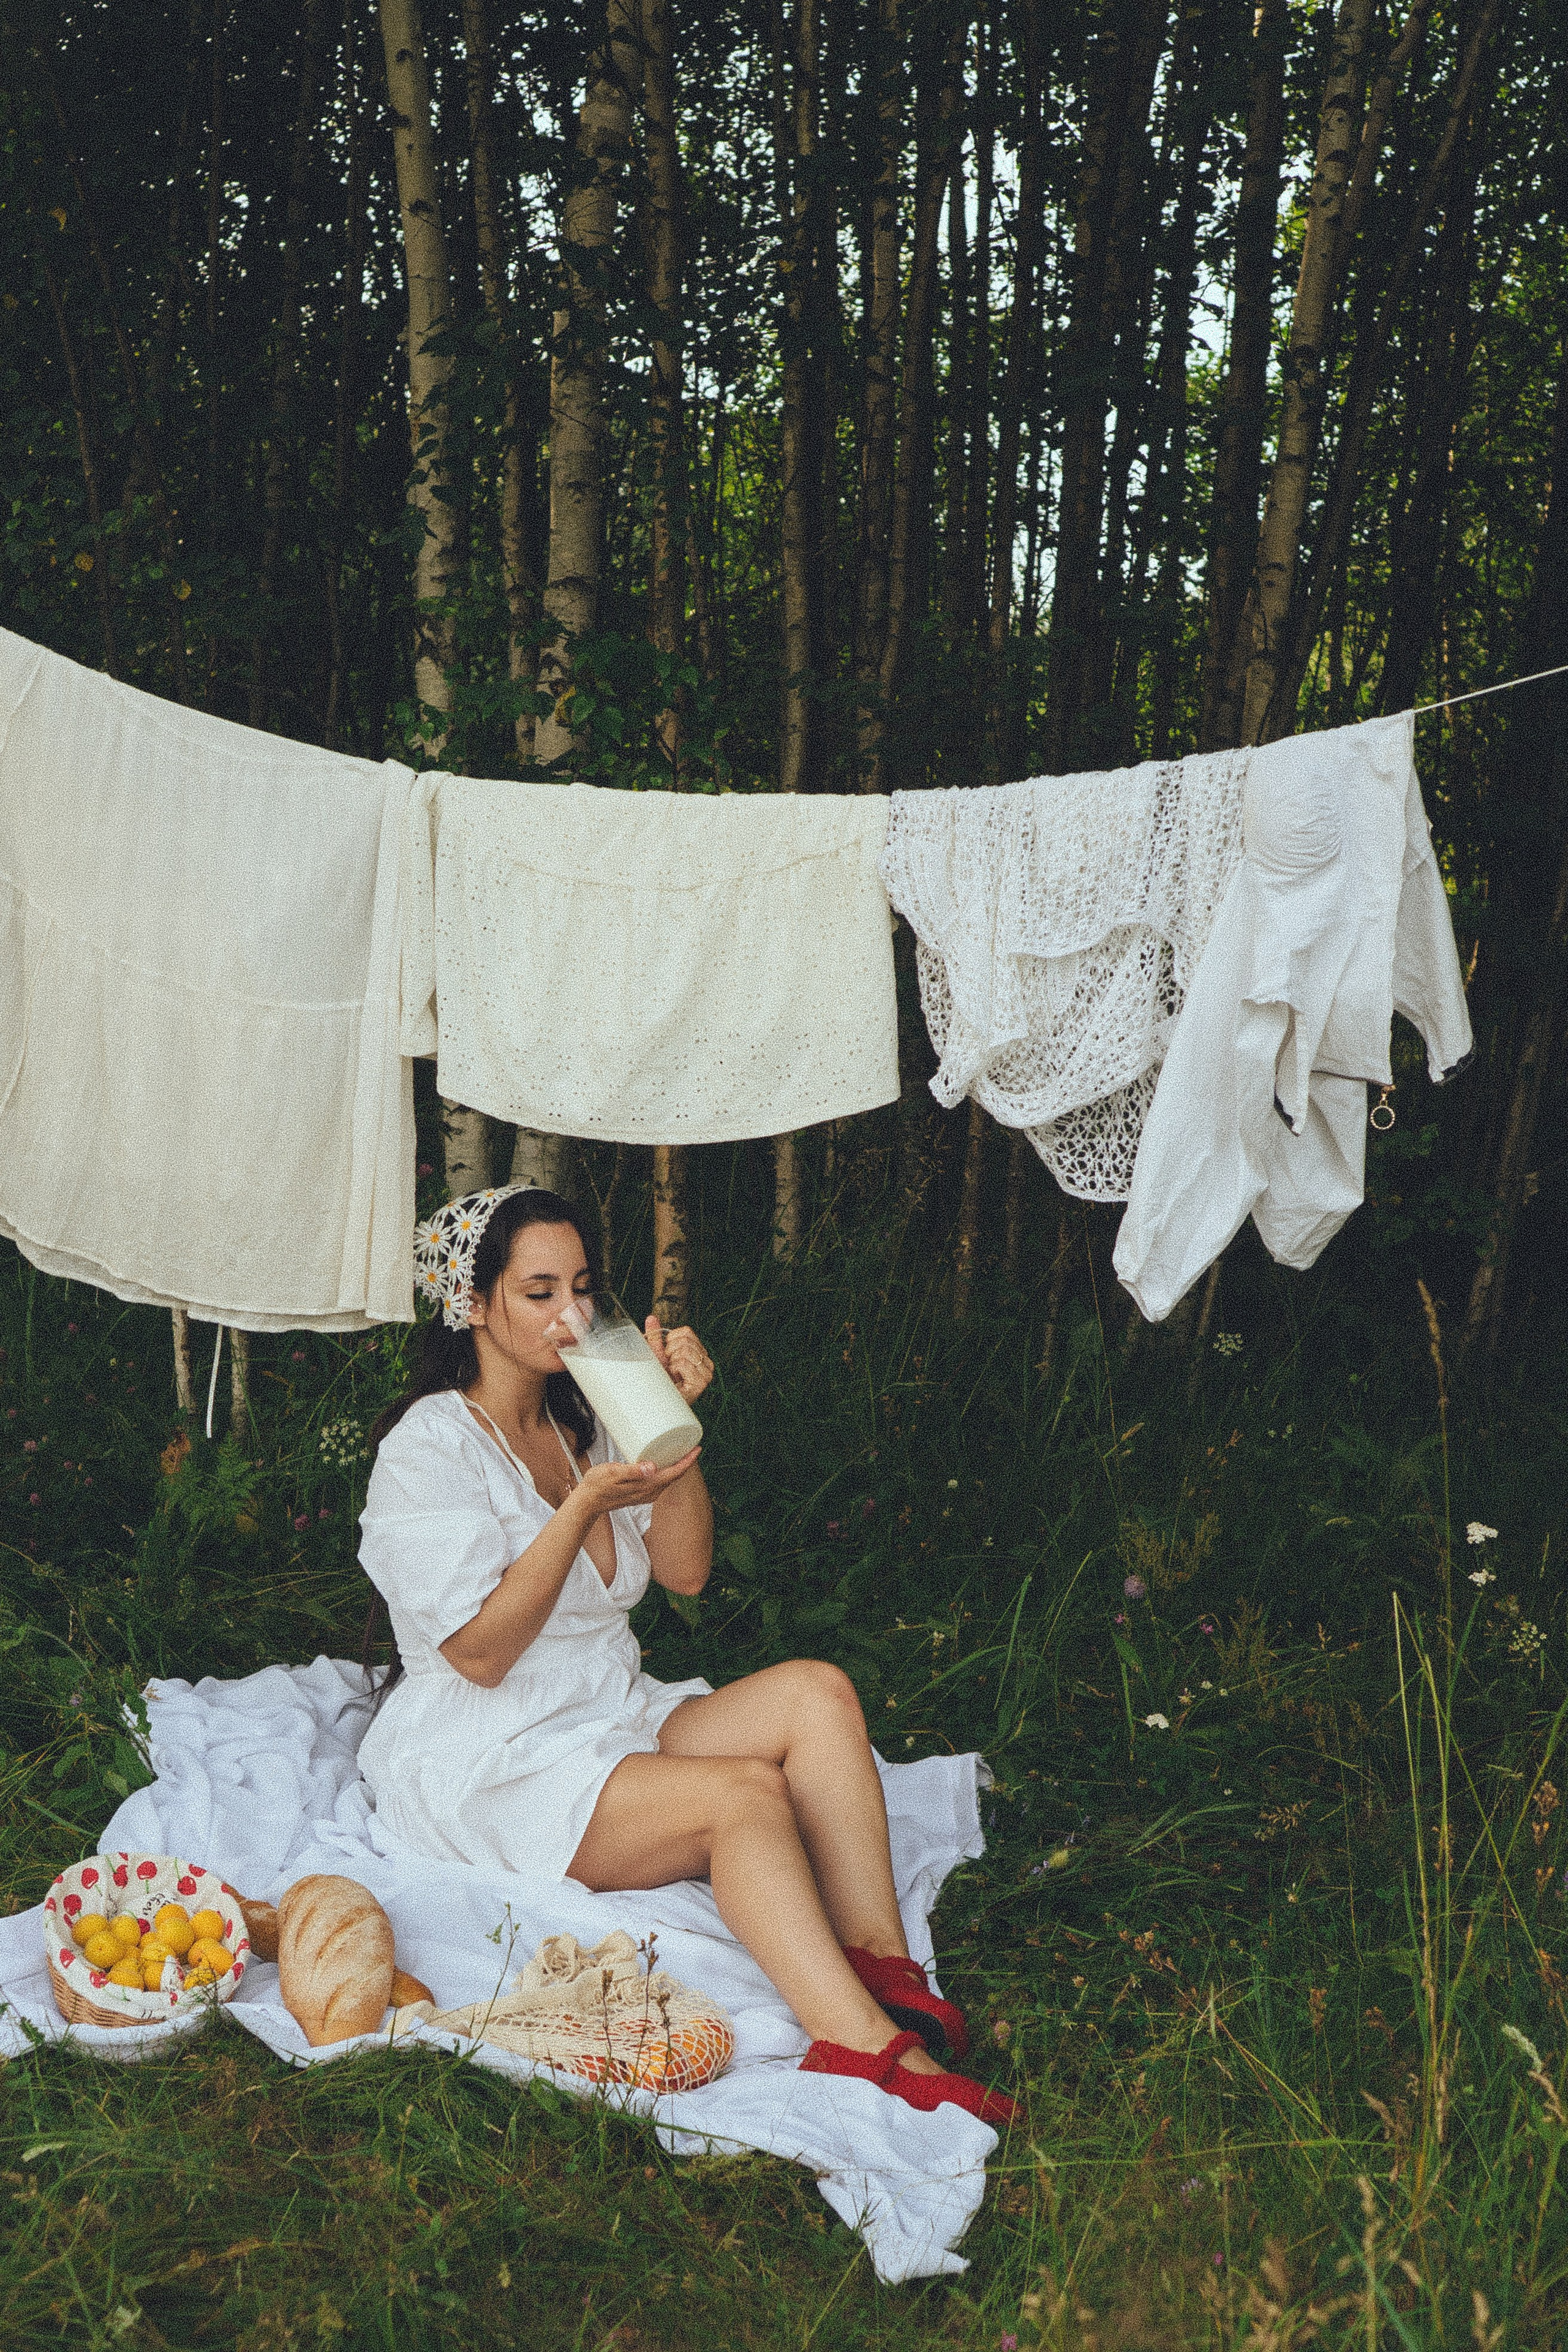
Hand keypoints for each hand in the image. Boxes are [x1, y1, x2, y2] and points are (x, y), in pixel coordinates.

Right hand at [571, 1449, 701, 1522]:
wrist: (587, 1502)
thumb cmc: (597, 1486)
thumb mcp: (613, 1473)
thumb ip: (633, 1471)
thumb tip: (652, 1467)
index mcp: (647, 1486)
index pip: (675, 1473)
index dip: (688, 1460)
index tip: (697, 1448)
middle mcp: (650, 1492)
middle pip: (675, 1476)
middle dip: (685, 1461)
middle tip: (691, 1444)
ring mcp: (646, 1494)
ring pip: (668, 1479)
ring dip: (676, 1466)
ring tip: (680, 1450)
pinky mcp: (640, 1493)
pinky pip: (660, 1481)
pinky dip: (666, 1470)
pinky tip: (662, 1462)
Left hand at [644, 1318, 713, 1402]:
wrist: (658, 1402)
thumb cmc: (660, 1381)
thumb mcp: (657, 1356)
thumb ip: (656, 1337)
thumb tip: (651, 1318)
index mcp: (699, 1353)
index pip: (686, 1332)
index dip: (670, 1342)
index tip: (668, 1357)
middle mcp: (706, 1362)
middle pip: (685, 1340)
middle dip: (670, 1353)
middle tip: (670, 1368)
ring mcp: (706, 1373)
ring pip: (684, 1351)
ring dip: (672, 1363)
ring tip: (673, 1375)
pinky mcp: (701, 1382)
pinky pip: (683, 1363)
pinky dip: (674, 1370)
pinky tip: (676, 1380)